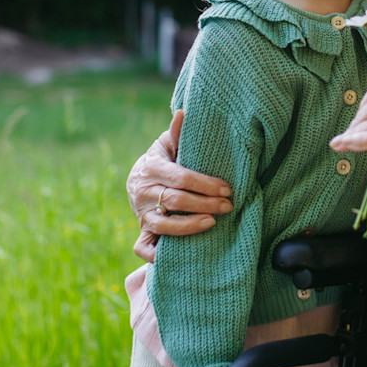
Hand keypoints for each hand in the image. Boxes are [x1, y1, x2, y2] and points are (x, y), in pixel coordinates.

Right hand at [127, 109, 235, 262]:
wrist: (137, 179)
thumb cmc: (163, 160)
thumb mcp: (168, 144)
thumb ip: (178, 133)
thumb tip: (183, 112)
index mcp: (151, 168)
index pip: (181, 177)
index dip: (205, 184)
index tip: (227, 188)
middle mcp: (142, 192)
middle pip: (176, 201)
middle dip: (205, 204)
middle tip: (229, 206)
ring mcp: (140, 214)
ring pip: (163, 225)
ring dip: (190, 226)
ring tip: (213, 222)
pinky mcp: (141, 232)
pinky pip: (144, 248)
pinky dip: (158, 254)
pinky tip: (182, 252)